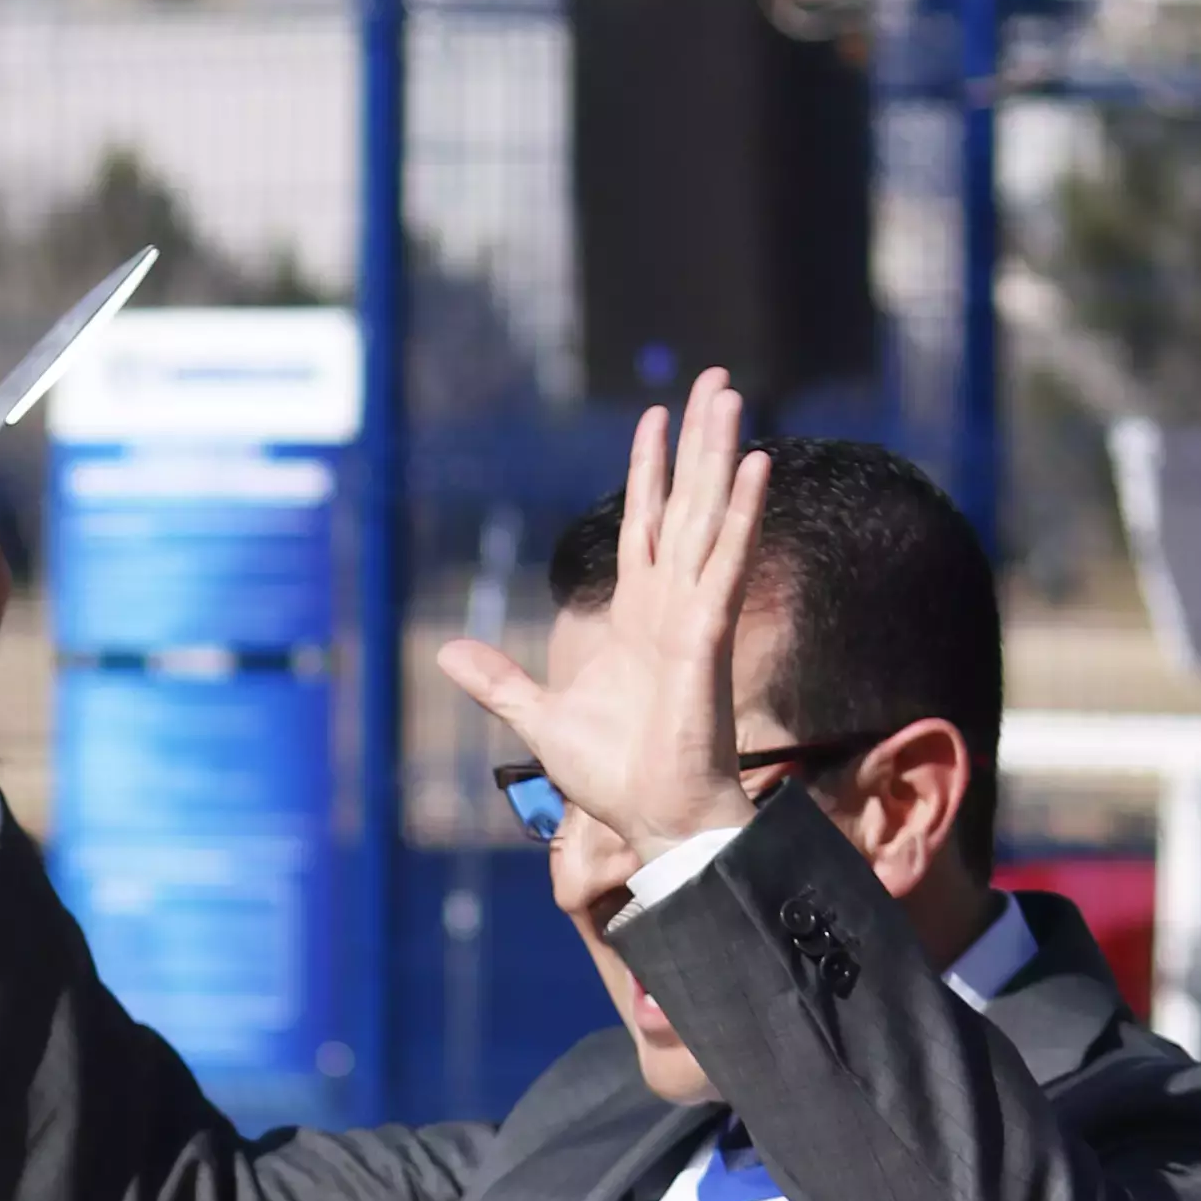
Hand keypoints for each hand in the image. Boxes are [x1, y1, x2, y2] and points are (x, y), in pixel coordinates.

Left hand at [438, 368, 768, 861]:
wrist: (655, 821)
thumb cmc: (615, 776)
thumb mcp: (539, 718)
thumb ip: (499, 682)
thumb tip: (446, 653)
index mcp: (638, 617)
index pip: (646, 524)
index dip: (651, 470)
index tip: (656, 417)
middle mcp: (672, 604)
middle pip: (687, 503)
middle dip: (698, 440)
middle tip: (716, 379)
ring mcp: (695, 615)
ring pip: (711, 517)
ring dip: (723, 456)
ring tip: (733, 398)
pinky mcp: (709, 637)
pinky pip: (726, 563)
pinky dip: (742, 516)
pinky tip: (755, 467)